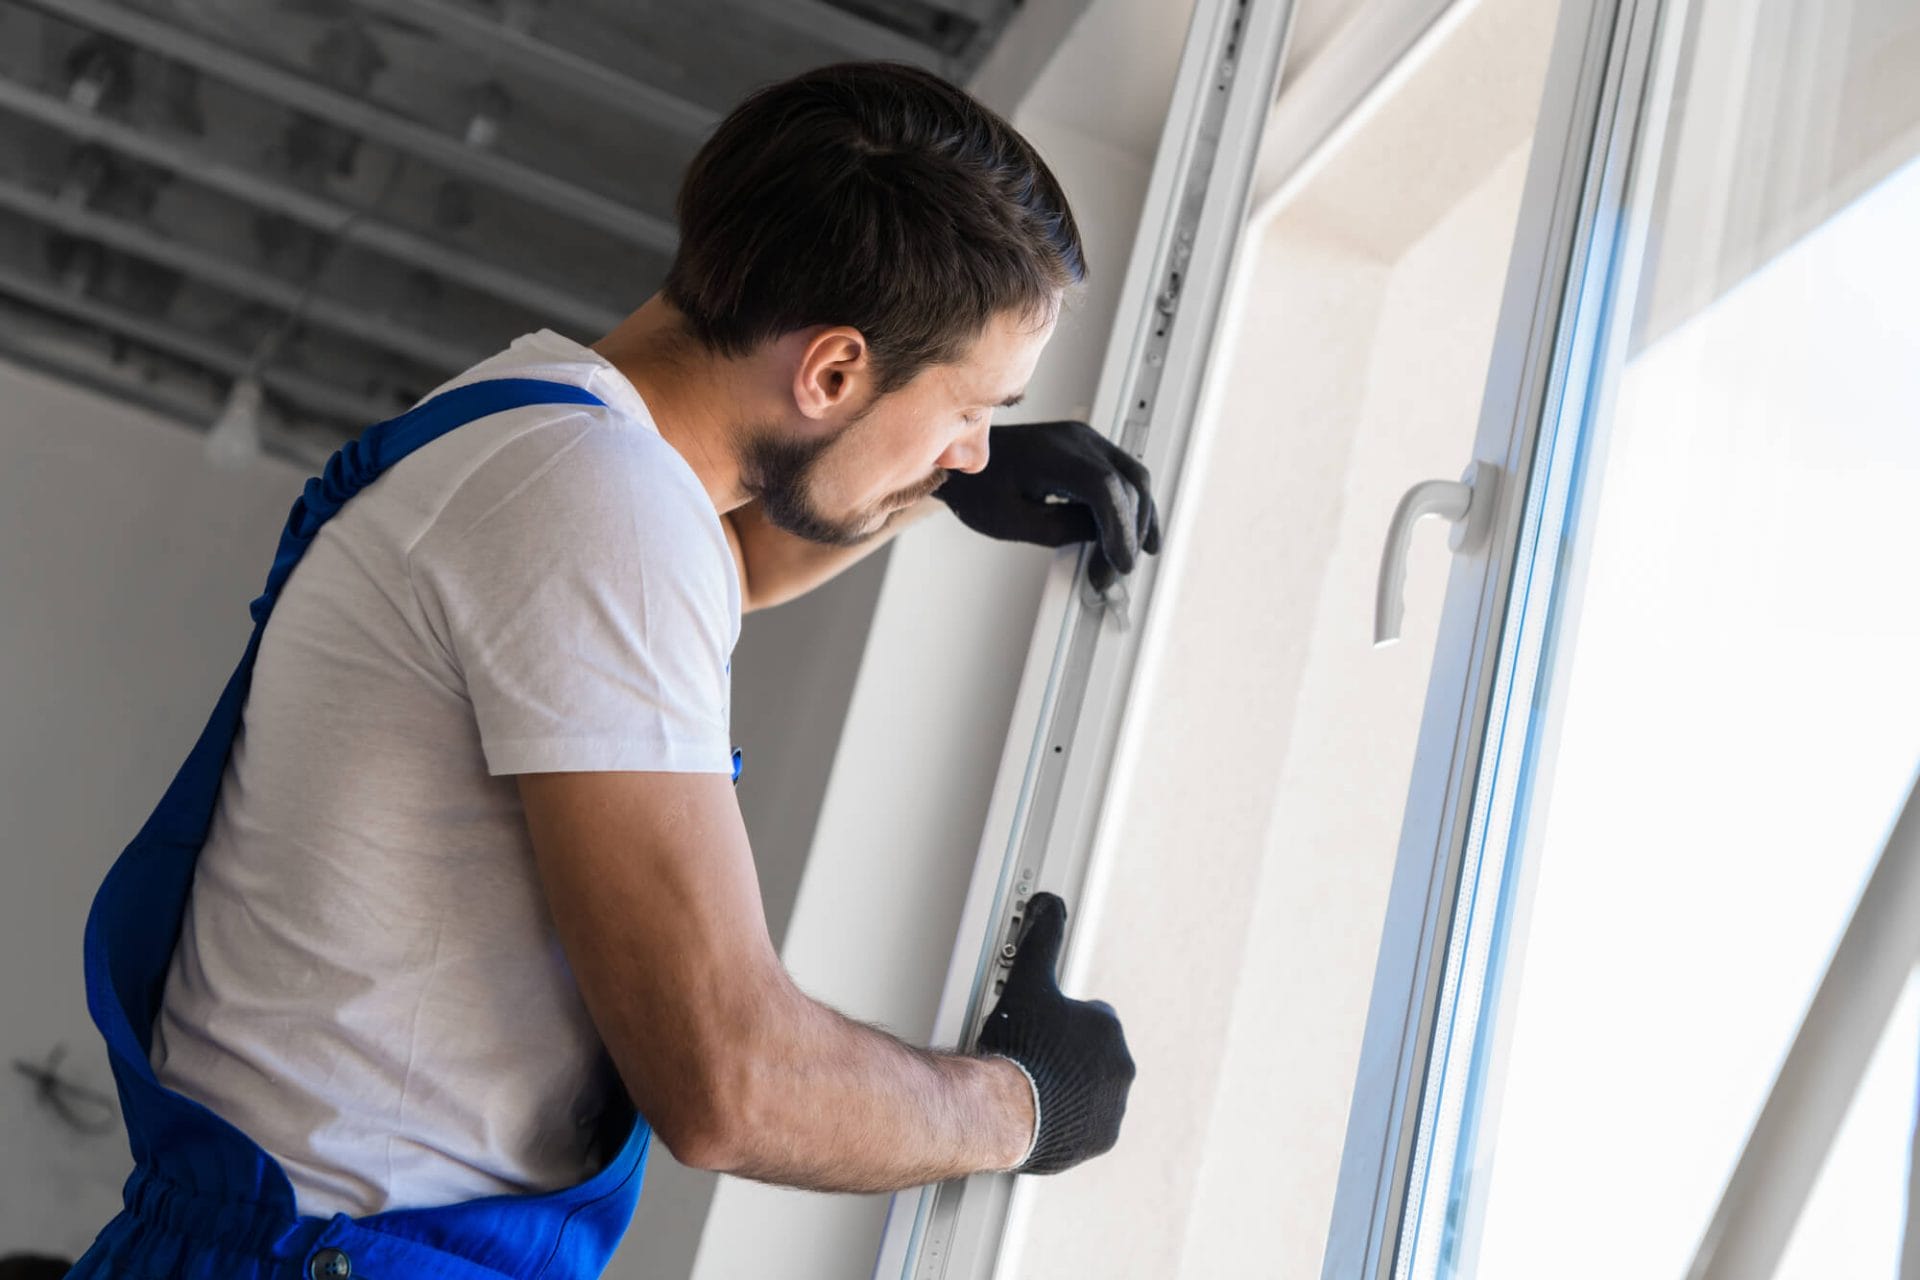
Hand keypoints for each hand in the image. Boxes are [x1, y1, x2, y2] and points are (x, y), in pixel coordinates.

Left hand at [934, 421, 1161, 592]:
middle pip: (1128, 484)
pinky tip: (1136, 533)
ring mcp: (1086, 442)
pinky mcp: (1088, 451)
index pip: (1105, 488)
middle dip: (1130, 532)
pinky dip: (1132, 506)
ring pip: (1133, 478)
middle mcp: (1077, 440)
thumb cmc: (978, 487)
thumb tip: (1102, 539)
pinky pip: (1123, 476)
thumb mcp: (1013, 521)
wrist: (963, 464)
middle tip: (1115, 572)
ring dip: (1139, 519)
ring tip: (1130, 558)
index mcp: (1053, 454)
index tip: (1120, 563)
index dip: (1120, 528)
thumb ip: (1062, 530)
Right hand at [975, 892, 1133, 1173]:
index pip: (1089, 1019)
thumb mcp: (1028, 981)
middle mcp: (1121, 1066)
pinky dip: (1069, 1118)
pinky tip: (1041, 1113)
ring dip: (1068, 1087)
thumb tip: (1050, 904)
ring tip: (1033, 1088)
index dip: (1060, 1022)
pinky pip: (1088, 1123)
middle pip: (1091, 1055)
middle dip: (1066, 1056)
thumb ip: (1042, 939)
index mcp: (1109, 1029)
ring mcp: (1113, 1104)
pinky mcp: (1103, 1136)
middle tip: (1032, 1059)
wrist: (1008, 1111)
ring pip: (1090, 1089)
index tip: (1040, 1030)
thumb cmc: (1019, 1048)